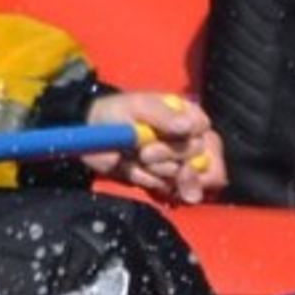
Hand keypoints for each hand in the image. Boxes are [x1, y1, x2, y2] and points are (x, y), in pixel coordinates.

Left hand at [85, 87, 217, 200]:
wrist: (90, 134)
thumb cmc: (115, 112)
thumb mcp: (138, 106)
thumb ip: (164, 116)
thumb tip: (190, 126)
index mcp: (184, 114)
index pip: (204, 130)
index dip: (193, 138)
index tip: (175, 136)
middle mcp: (184, 138)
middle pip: (199, 156)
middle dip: (171, 157)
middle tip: (145, 153)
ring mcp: (173, 160)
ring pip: (184, 175)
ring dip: (158, 170)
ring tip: (138, 159)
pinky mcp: (160, 178)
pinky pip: (166, 188)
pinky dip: (147, 180)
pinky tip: (134, 170)